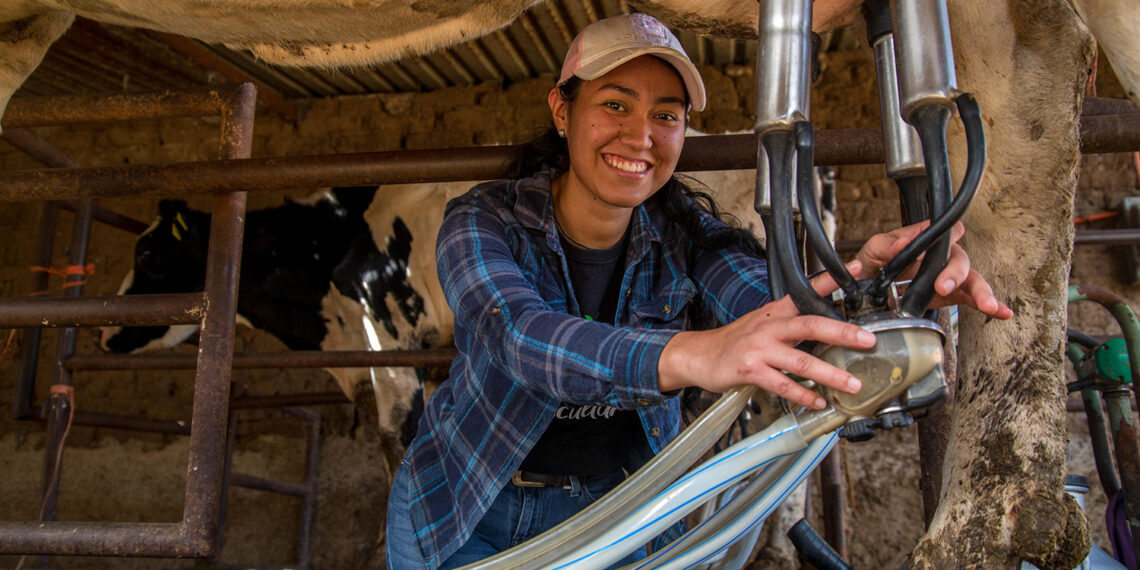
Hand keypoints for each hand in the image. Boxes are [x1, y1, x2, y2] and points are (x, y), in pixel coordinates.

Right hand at [658, 261, 874, 409]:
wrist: (698, 355)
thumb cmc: (735, 342)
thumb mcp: (762, 323)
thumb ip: (792, 324)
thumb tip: (827, 330)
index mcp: (775, 312)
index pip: (806, 291)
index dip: (830, 280)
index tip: (856, 268)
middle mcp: (769, 327)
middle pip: (810, 324)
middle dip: (842, 332)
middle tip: (868, 340)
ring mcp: (759, 349)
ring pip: (801, 360)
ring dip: (830, 374)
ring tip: (852, 384)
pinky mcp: (749, 370)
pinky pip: (782, 384)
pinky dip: (803, 394)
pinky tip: (818, 401)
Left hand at [855, 221, 1012, 319]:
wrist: (870, 288)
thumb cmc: (876, 263)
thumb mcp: (874, 250)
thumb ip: (887, 246)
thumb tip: (902, 244)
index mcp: (925, 241)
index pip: (945, 232)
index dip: (951, 235)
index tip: (951, 241)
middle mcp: (941, 257)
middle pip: (959, 259)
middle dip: (955, 273)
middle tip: (944, 286)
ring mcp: (948, 277)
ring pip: (971, 280)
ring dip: (981, 292)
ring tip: (987, 305)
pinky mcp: (951, 296)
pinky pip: (972, 299)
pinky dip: (989, 306)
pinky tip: (1002, 313)